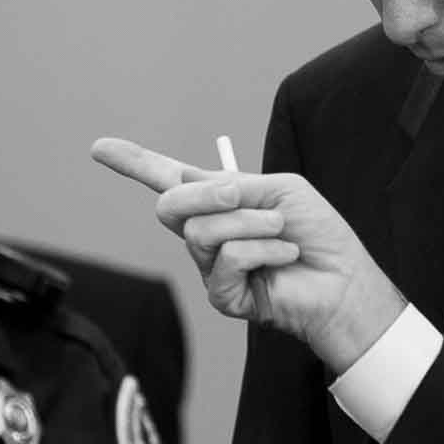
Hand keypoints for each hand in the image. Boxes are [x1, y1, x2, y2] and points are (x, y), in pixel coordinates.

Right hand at [90, 138, 406, 371]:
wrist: (344, 279)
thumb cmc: (319, 233)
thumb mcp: (280, 190)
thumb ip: (236, 185)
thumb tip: (195, 183)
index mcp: (219, 201)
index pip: (168, 179)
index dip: (134, 163)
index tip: (99, 148)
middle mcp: (208, 233)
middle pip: (170, 204)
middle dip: (207, 193)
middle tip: (242, 195)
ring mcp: (211, 266)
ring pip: (202, 231)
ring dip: (251, 223)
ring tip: (282, 231)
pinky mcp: (222, 295)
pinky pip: (227, 259)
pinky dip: (263, 250)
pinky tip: (285, 257)